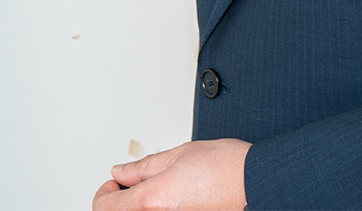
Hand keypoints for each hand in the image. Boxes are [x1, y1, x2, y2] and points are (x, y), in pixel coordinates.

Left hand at [91, 139, 249, 210]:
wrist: (257, 184)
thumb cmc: (226, 168)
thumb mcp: (178, 155)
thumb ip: (143, 168)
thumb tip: (121, 173)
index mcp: (153, 201)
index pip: (105, 207)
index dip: (105, 192)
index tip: (114, 183)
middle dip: (119, 202)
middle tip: (129, 188)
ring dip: (138, 208)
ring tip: (153, 194)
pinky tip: (169, 203)